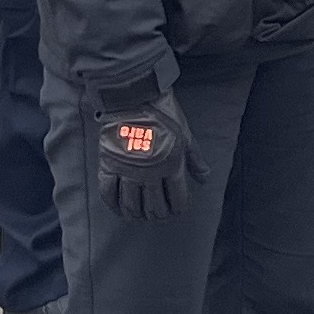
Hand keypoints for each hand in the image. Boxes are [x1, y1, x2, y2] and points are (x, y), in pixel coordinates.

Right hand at [94, 97, 193, 219]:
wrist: (135, 96)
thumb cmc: (164, 113)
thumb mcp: (186, 135)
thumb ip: (195, 160)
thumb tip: (204, 179)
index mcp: (171, 166)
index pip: (176, 199)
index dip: (177, 210)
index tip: (176, 212)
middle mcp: (149, 173)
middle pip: (153, 207)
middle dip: (158, 216)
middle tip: (158, 217)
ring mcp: (127, 170)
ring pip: (131, 205)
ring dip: (137, 215)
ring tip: (140, 217)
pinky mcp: (109, 164)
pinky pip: (108, 192)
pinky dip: (113, 205)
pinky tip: (119, 210)